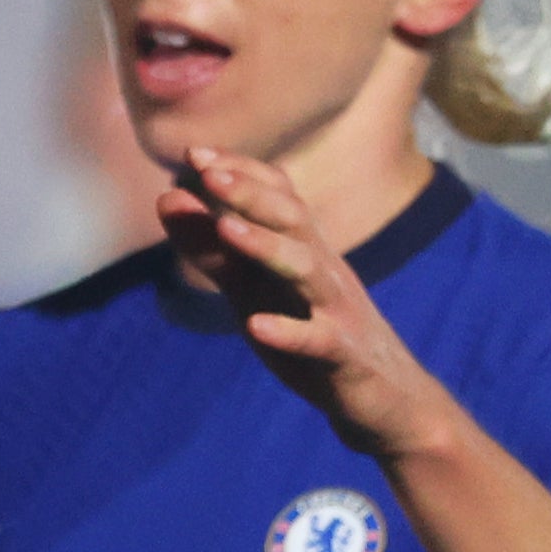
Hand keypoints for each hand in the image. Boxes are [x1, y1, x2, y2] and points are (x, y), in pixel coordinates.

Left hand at [158, 147, 461, 463]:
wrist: (384, 399)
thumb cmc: (310, 332)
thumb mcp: (253, 290)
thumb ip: (211, 250)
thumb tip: (166, 198)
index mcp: (303, 249)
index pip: (277, 197)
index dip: (240, 173)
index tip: (195, 152)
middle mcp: (323, 269)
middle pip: (292, 220)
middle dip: (250, 195)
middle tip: (207, 173)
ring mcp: (337, 310)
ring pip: (307, 269)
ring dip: (267, 247)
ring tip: (227, 230)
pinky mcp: (345, 354)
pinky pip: (319, 339)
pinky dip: (289, 331)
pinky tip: (255, 326)